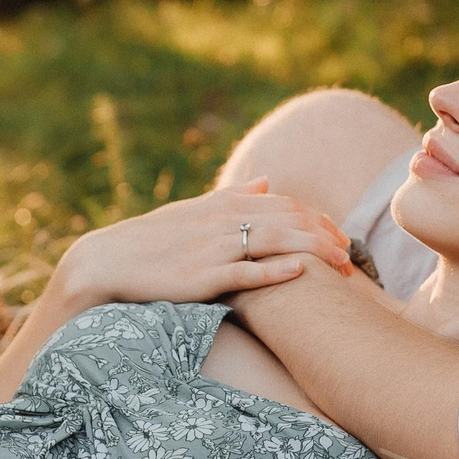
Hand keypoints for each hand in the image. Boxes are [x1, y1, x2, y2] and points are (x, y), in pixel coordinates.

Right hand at [51, 179, 352, 312]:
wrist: (106, 262)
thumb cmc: (152, 239)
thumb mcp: (194, 210)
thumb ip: (234, 196)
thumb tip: (269, 181)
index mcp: (223, 203)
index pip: (285, 204)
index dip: (318, 218)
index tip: (341, 235)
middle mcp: (222, 220)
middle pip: (288, 220)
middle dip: (325, 235)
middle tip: (352, 256)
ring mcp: (212, 248)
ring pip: (274, 242)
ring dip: (312, 251)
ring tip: (341, 264)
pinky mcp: (201, 277)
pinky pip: (243, 272)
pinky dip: (272, 271)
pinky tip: (299, 272)